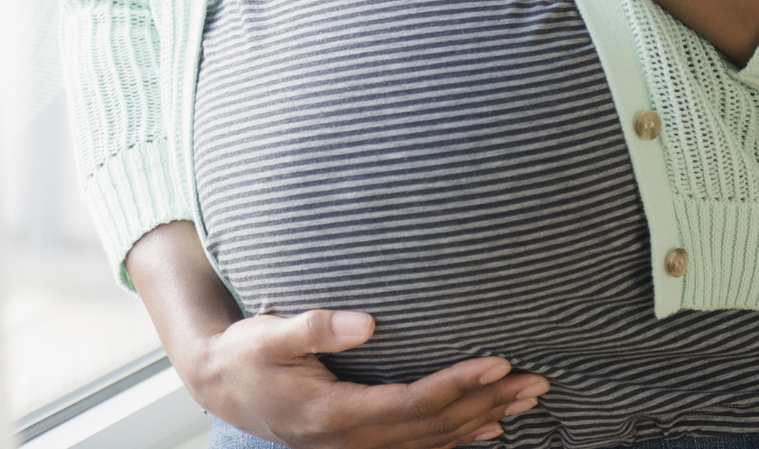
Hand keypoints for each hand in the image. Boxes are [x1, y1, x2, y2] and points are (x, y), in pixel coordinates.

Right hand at [178, 310, 548, 448]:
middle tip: (537, 380)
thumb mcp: (268, 335)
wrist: (221, 387)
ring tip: (527, 400)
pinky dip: (458, 439)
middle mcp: (354, 439)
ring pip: (435, 441)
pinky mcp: (359, 443)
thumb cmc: (245, 355)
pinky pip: (420, 447)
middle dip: (489, 402)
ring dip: (484, 420)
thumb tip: (366, 322)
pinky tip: (487, 429)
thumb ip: (313, 327)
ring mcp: (357, 447)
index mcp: (336, 412)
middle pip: (436, 426)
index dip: (459, 384)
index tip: (497, 362)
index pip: (413, 403)